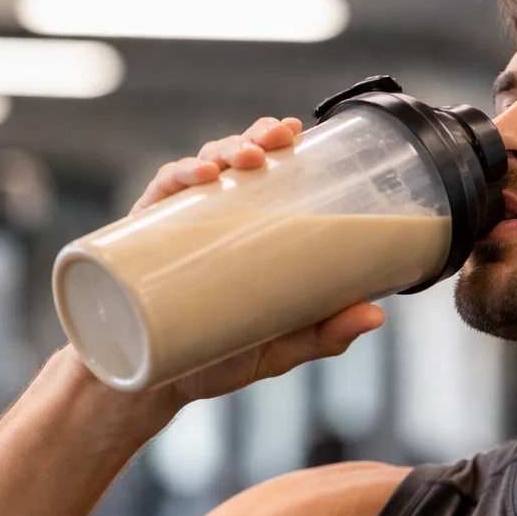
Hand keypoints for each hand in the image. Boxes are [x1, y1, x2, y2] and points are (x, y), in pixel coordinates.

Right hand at [121, 115, 384, 413]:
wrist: (154, 385)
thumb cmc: (218, 360)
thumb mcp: (279, 348)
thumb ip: (324, 334)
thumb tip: (376, 316)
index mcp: (244, 231)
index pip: (262, 174)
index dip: (275, 143)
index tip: (295, 130)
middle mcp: (211, 219)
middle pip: (232, 160)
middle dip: (254, 138)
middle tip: (275, 142)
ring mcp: (176, 225)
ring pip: (197, 167)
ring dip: (222, 151)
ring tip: (246, 158)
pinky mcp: (140, 237)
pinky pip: (159, 195)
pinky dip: (177, 177)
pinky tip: (200, 177)